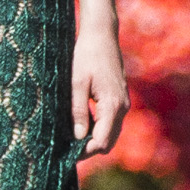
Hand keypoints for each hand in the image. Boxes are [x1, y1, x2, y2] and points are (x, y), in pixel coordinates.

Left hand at [72, 25, 128, 160]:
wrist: (102, 36)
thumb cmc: (86, 56)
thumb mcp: (76, 82)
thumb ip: (78, 111)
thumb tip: (77, 136)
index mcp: (112, 105)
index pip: (101, 141)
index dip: (85, 151)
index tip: (67, 153)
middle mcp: (122, 107)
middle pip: (108, 142)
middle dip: (89, 147)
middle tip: (67, 147)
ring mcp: (123, 104)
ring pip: (110, 133)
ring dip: (94, 138)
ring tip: (71, 135)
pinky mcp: (120, 99)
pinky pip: (111, 122)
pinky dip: (98, 127)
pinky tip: (81, 122)